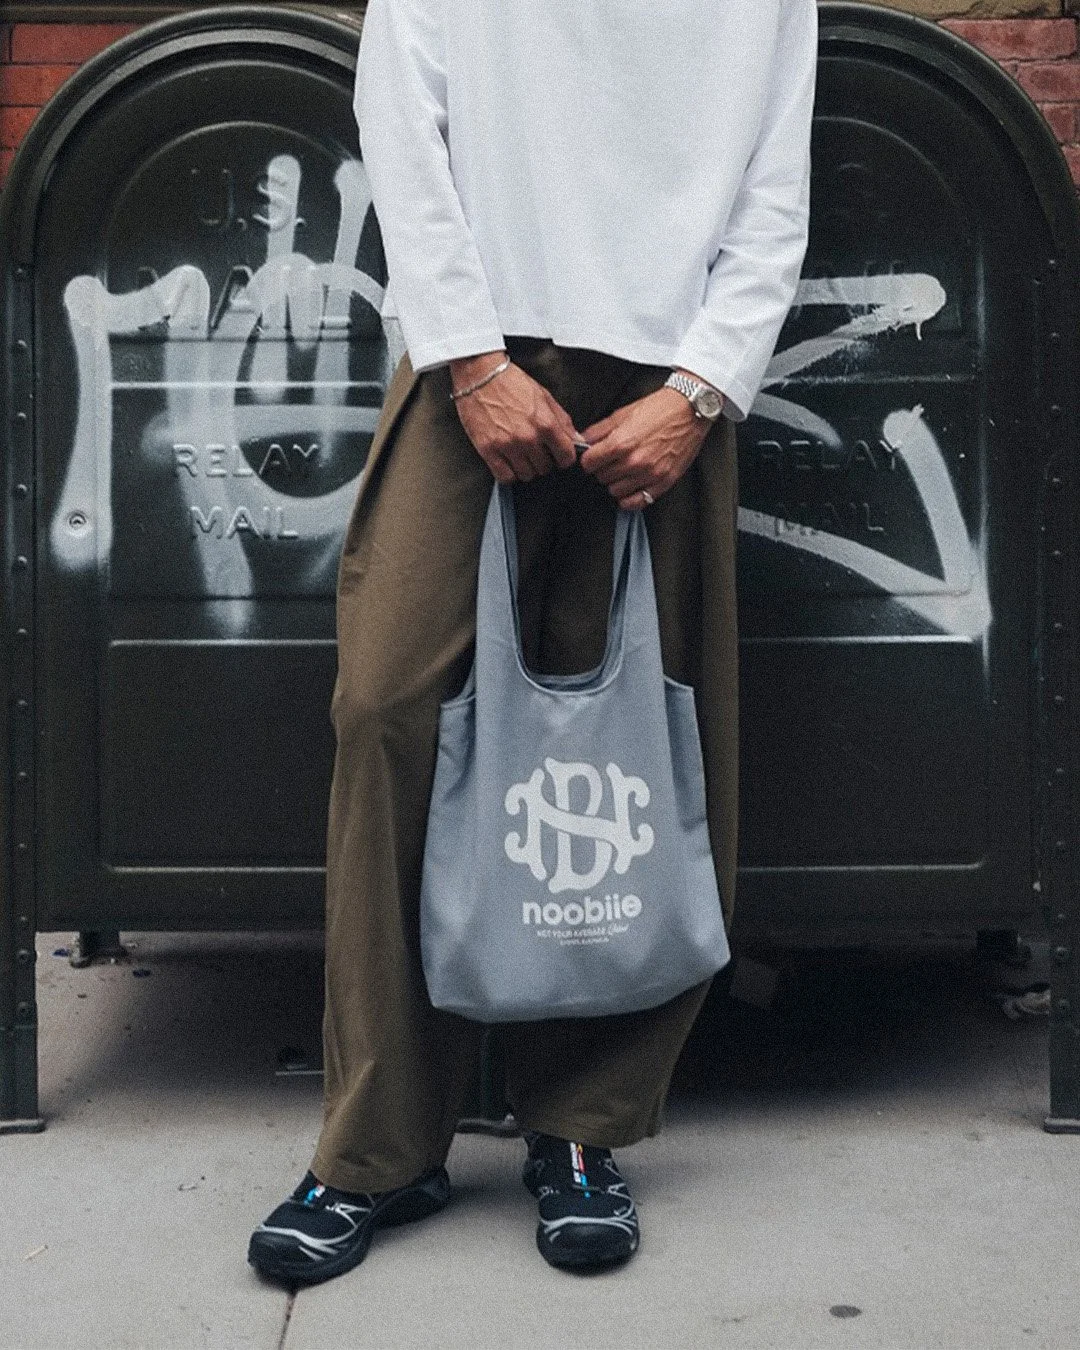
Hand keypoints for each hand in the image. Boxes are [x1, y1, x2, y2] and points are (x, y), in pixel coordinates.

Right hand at [450, 351, 580, 483]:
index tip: (558, 455)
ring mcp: (507, 445)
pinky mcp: (488, 450)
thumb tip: (577, 441)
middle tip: (535, 449)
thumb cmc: (511, 382)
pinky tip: (508, 461)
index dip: (564, 458)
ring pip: (526, 475)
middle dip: (543, 461)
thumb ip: (563, 421)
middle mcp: (528, 437)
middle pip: (545, 468)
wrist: (480, 375)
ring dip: (526, 467)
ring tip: (520, 454)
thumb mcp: (544, 396)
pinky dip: (508, 473)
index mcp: (545, 423)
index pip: (566, 457)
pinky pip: (505, 477)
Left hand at [579, 386, 714, 509]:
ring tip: (623, 471)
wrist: (690, 410)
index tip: (593, 457)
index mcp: (621, 443)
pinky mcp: (663, 482)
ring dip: (616, 482)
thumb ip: (599, 430)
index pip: (589, 464)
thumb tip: (582, 441)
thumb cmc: (658, 409)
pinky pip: (637, 502)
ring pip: (615, 491)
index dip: (589, 459)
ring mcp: (650, 474)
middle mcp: (634, 462)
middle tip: (611, 460)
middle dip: (603, 468)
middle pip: (601, 477)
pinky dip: (629, 499)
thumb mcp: (623, 413)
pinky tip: (630, 488)